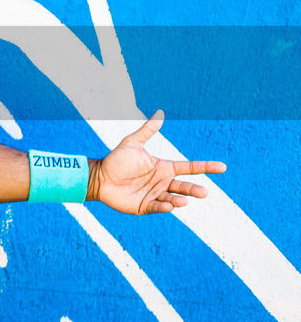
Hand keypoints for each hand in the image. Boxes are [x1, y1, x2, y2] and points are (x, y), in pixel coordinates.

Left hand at [91, 110, 225, 214]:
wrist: (99, 177)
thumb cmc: (116, 160)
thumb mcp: (132, 143)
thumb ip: (147, 131)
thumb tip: (159, 114)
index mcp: (164, 168)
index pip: (189, 167)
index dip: (205, 167)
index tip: (222, 167)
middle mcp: (162, 182)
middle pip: (184, 186)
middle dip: (194, 190)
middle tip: (204, 192)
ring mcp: (155, 195)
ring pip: (172, 199)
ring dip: (179, 200)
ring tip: (182, 201)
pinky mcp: (144, 206)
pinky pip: (157, 207)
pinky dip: (163, 207)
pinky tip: (168, 206)